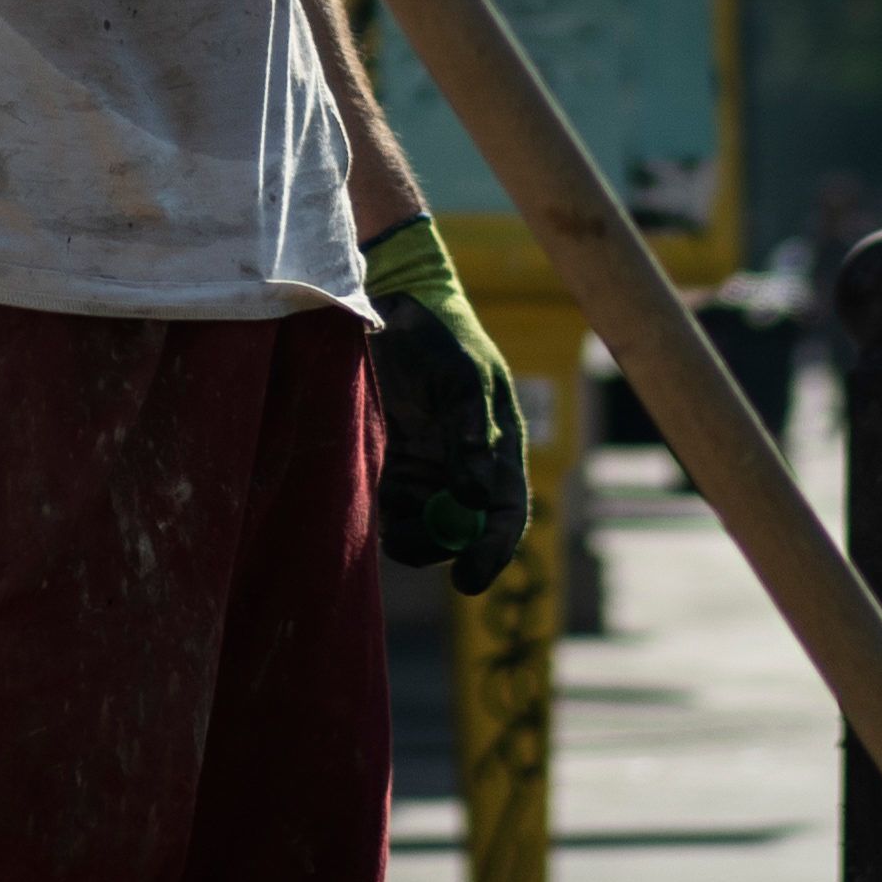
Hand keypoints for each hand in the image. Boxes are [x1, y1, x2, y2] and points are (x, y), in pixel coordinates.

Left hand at [362, 216, 530, 593]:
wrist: (389, 301)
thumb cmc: (436, 332)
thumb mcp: (460, 373)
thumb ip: (471, 429)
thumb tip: (479, 493)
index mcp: (498, 445)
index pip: (506, 511)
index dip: (493, 550)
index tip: (470, 581)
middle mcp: (468, 465)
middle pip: (465, 532)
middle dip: (441, 549)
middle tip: (406, 545)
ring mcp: (430, 467)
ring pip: (425, 527)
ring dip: (409, 531)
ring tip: (388, 497)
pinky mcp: (393, 464)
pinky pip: (394, 510)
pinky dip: (385, 514)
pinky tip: (375, 485)